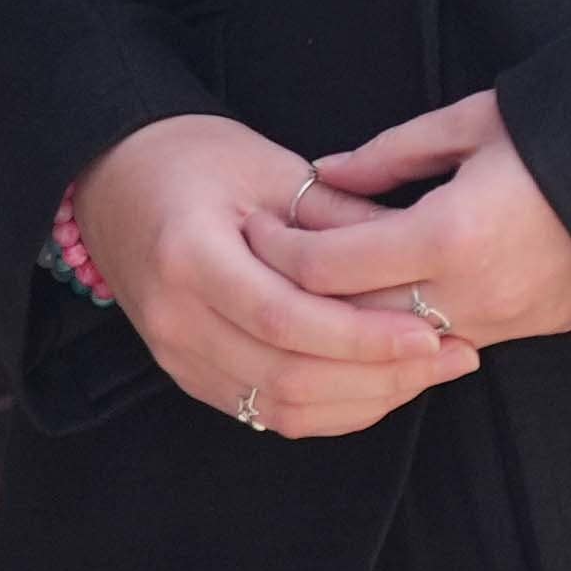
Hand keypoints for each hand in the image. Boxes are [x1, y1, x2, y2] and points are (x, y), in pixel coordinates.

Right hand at [74, 112, 478, 435]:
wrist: (117, 180)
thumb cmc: (194, 158)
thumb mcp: (269, 167)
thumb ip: (337, 217)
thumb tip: (417, 255)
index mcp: (189, 256)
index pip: (285, 319)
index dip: (363, 336)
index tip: (430, 331)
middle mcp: (175, 319)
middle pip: (289, 376)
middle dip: (380, 375)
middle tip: (453, 354)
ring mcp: (177, 356)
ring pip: (283, 408)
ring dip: (366, 398)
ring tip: (432, 370)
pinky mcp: (189, 376)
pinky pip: (268, 412)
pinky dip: (332, 407)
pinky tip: (382, 383)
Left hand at [257, 91, 570, 348]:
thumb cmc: (570, 130)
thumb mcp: (474, 123)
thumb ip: (390, 153)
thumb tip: (326, 173)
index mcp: (450, 236)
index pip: (331, 268)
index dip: (282, 252)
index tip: (256, 230)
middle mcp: (472, 294)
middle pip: (352, 317)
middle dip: (303, 295)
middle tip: (266, 262)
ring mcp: (504, 322)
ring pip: (397, 340)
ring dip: (353, 317)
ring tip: (318, 281)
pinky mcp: (529, 331)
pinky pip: (444, 341)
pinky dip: (403, 326)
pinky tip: (382, 298)